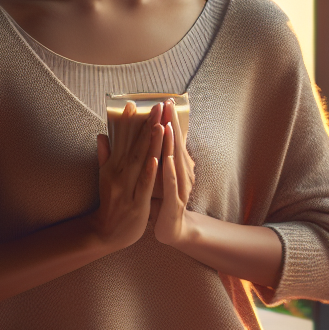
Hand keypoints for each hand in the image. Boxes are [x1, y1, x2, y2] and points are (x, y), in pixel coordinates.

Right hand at [89, 101, 164, 252]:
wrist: (106, 233)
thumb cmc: (111, 203)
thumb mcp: (104, 178)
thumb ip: (105, 156)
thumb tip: (101, 135)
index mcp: (113, 167)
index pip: (122, 141)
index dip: (128, 122)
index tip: (134, 103)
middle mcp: (118, 175)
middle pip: (135, 146)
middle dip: (147, 125)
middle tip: (157, 106)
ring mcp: (127, 189)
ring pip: (140, 162)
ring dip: (150, 143)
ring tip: (160, 124)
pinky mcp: (136, 203)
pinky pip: (144, 185)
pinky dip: (149, 171)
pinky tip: (156, 158)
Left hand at [153, 99, 195, 247]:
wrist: (172, 229)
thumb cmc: (162, 201)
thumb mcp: (156, 176)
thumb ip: (151, 157)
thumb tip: (148, 138)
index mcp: (174, 166)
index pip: (171, 139)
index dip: (168, 119)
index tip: (164, 100)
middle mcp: (180, 172)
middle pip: (175, 144)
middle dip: (171, 123)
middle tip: (168, 103)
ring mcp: (179, 186)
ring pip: (174, 161)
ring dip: (170, 143)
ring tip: (166, 125)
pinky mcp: (175, 201)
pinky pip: (171, 184)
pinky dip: (167, 170)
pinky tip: (164, 159)